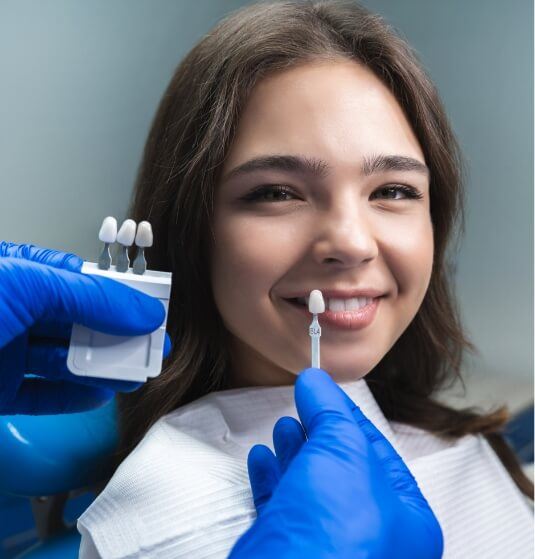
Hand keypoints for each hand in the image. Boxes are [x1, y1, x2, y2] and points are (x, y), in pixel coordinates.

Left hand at [0, 242, 170, 414]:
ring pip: (65, 360)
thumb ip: (88, 295)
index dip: (120, 294)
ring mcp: (4, 352)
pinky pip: (42, 396)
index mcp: (18, 272)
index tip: (152, 308)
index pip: (81, 279)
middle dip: (118, 335)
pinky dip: (74, 398)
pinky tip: (99, 394)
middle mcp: (14, 311)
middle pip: (79, 323)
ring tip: (135, 373)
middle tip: (153, 345)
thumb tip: (142, 310)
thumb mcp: (24, 286)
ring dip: (103, 368)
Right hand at [230, 368, 442, 558]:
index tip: (324, 391)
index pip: (379, 452)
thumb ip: (331, 411)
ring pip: (311, 490)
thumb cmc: (334, 535)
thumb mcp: (343, 452)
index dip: (348, 416)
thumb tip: (315, 379)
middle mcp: (373, 540)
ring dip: (294, 453)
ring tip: (282, 428)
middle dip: (320, 434)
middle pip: (342, 470)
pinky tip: (261, 458)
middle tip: (303, 406)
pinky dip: (271, 480)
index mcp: (407, 521)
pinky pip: (283, 509)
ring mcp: (330, 549)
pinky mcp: (291, 554)